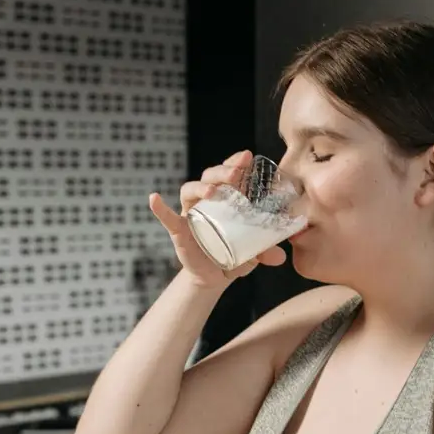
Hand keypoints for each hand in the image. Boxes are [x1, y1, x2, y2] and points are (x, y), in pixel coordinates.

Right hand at [149, 150, 290, 290]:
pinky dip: (160, 208)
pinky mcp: (179, 231)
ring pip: (190, 190)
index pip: (229, 174)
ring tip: (212, 192)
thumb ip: (265, 252)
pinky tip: (154, 198)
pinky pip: (167, 217)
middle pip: (210, 177)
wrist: (214, 277)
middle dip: (222, 172)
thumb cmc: (234, 256)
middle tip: (236, 174)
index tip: (247, 156)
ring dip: (200, 187)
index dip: (235, 163)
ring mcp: (191, 214)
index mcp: (227, 200)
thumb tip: (279, 257)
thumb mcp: (253, 254)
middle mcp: (207, 201)